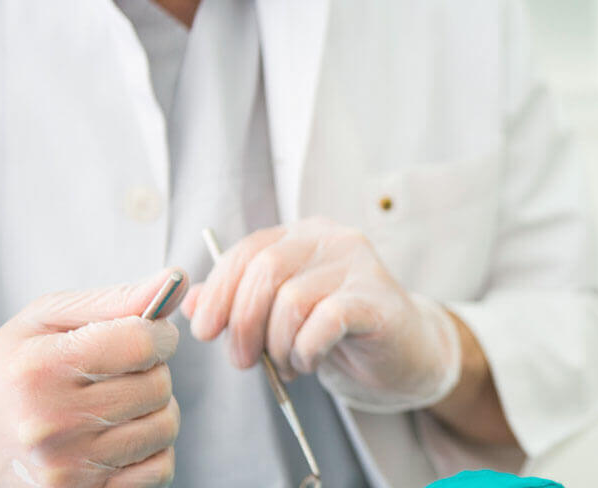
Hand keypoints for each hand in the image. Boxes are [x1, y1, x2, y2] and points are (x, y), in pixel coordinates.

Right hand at [0, 268, 186, 486]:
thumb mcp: (50, 318)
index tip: (148, 336)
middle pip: (158, 385)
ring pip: (165, 426)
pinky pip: (160, 469)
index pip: (141, 343)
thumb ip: (117, 299)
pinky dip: (152, 449)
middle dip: (153, 371)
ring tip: (119, 403)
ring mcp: (67, 467)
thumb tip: (175, 281)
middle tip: (123, 372)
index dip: (159, 335)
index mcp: (40, 369)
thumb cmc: (16, 369)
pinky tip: (119, 436)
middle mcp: (51, 422)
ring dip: (155, 410)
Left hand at [183, 218, 461, 412]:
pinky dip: (306, 349)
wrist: (405, 354)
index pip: (247, 250)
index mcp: (303, 234)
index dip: (220, 292)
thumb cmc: (340, 333)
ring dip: (279, 344)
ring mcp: (359, 265)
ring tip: (290, 364)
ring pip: (292, 300)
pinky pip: (325, 321)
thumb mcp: (281, 314)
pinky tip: (310, 361)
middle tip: (245, 362)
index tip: (206, 331)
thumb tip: (192, 303)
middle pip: (265, 271)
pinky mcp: (377, 298)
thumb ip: (240, 302)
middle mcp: (331, 239)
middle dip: (244, 325)